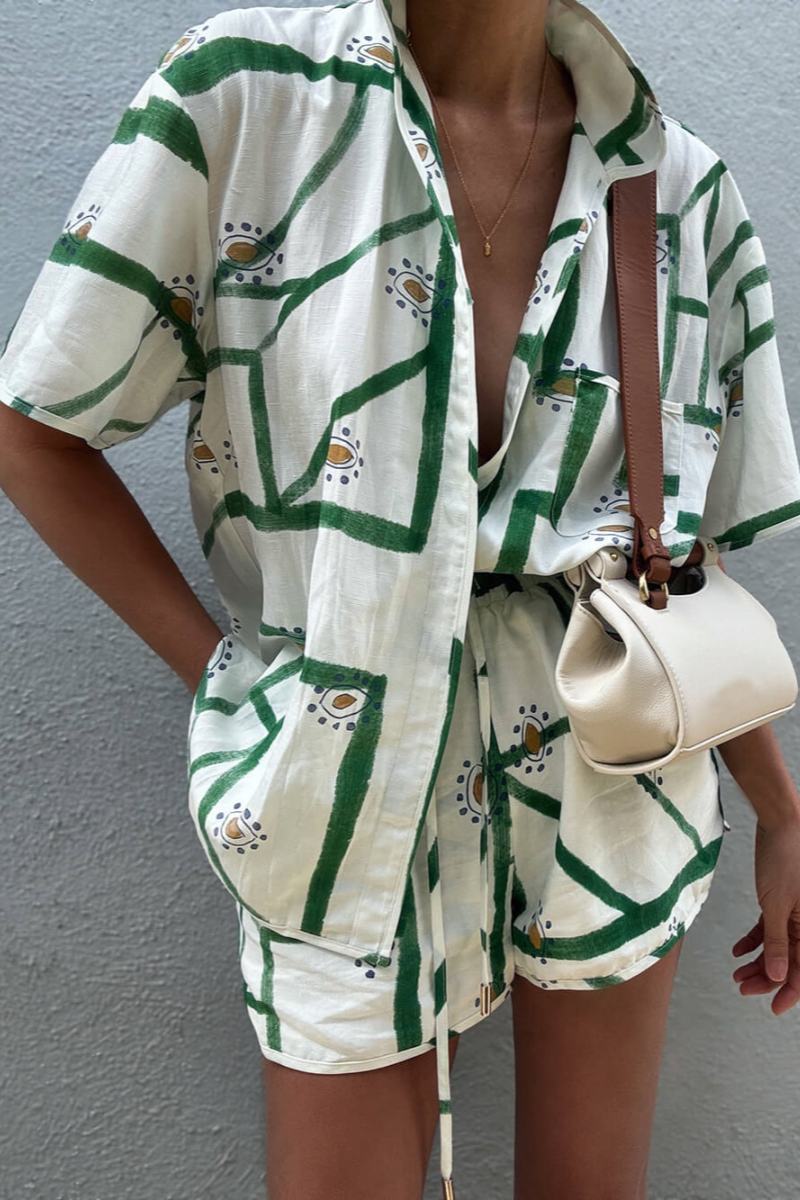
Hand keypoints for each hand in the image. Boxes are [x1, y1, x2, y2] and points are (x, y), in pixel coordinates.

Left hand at [731, 818, 799, 1014]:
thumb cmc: (785, 857)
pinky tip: (738, 950)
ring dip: (759, 961)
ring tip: (736, 973)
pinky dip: (755, 940)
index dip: (791, 991)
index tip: (773, 1006)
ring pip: (779, 946)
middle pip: (791, 960)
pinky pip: (771, 928)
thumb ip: (777, 942)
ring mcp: (797, 912)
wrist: (781, 822)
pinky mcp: (783, 901)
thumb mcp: (777, 905)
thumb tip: (777, 976)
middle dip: (768, 977)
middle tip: (743, 987)